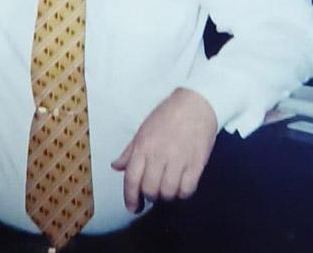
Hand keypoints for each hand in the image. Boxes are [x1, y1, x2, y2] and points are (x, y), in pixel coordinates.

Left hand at [111, 88, 217, 212]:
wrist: (197, 104)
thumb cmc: (168, 115)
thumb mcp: (143, 130)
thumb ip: (129, 151)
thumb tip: (116, 166)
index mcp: (143, 146)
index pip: (131, 179)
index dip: (130, 198)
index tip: (133, 208)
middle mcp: (159, 155)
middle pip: (150, 190)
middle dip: (150, 197)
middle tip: (153, 194)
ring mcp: (179, 160)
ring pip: (168, 192)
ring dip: (166, 196)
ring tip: (168, 189)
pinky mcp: (196, 163)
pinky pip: (187, 189)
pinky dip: (183, 193)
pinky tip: (182, 187)